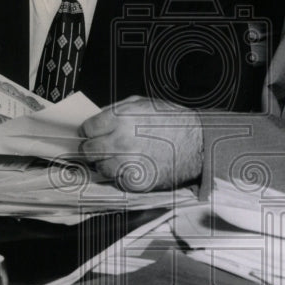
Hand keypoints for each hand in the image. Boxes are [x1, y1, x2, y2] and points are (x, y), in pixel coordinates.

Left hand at [78, 96, 203, 191]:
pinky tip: (134, 165)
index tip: (93, 134)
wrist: (198, 144)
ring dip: (106, 163)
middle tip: (103, 147)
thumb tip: (96, 119)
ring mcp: (127, 163)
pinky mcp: (135, 181)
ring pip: (100, 167)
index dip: (89, 131)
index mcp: (121, 118)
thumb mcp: (143, 103)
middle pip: (88, 150)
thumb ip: (116, 110)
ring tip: (123, 156)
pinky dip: (121, 175)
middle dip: (93, 148)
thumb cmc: (174, 122)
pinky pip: (116, 180)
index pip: (87, 129)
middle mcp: (121, 140)